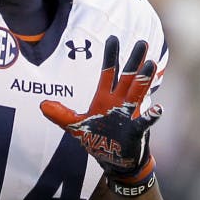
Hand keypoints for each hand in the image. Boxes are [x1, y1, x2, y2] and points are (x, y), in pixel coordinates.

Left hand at [41, 38, 162, 189]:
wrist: (113, 162)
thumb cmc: (98, 140)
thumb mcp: (76, 126)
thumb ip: (60, 115)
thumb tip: (41, 105)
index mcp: (106, 98)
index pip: (109, 72)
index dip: (111, 56)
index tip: (113, 38)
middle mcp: (120, 102)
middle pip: (128, 77)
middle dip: (134, 60)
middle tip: (142, 42)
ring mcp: (129, 115)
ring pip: (138, 93)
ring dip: (143, 79)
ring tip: (150, 64)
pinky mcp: (135, 131)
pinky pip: (144, 122)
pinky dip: (151, 116)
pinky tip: (158, 108)